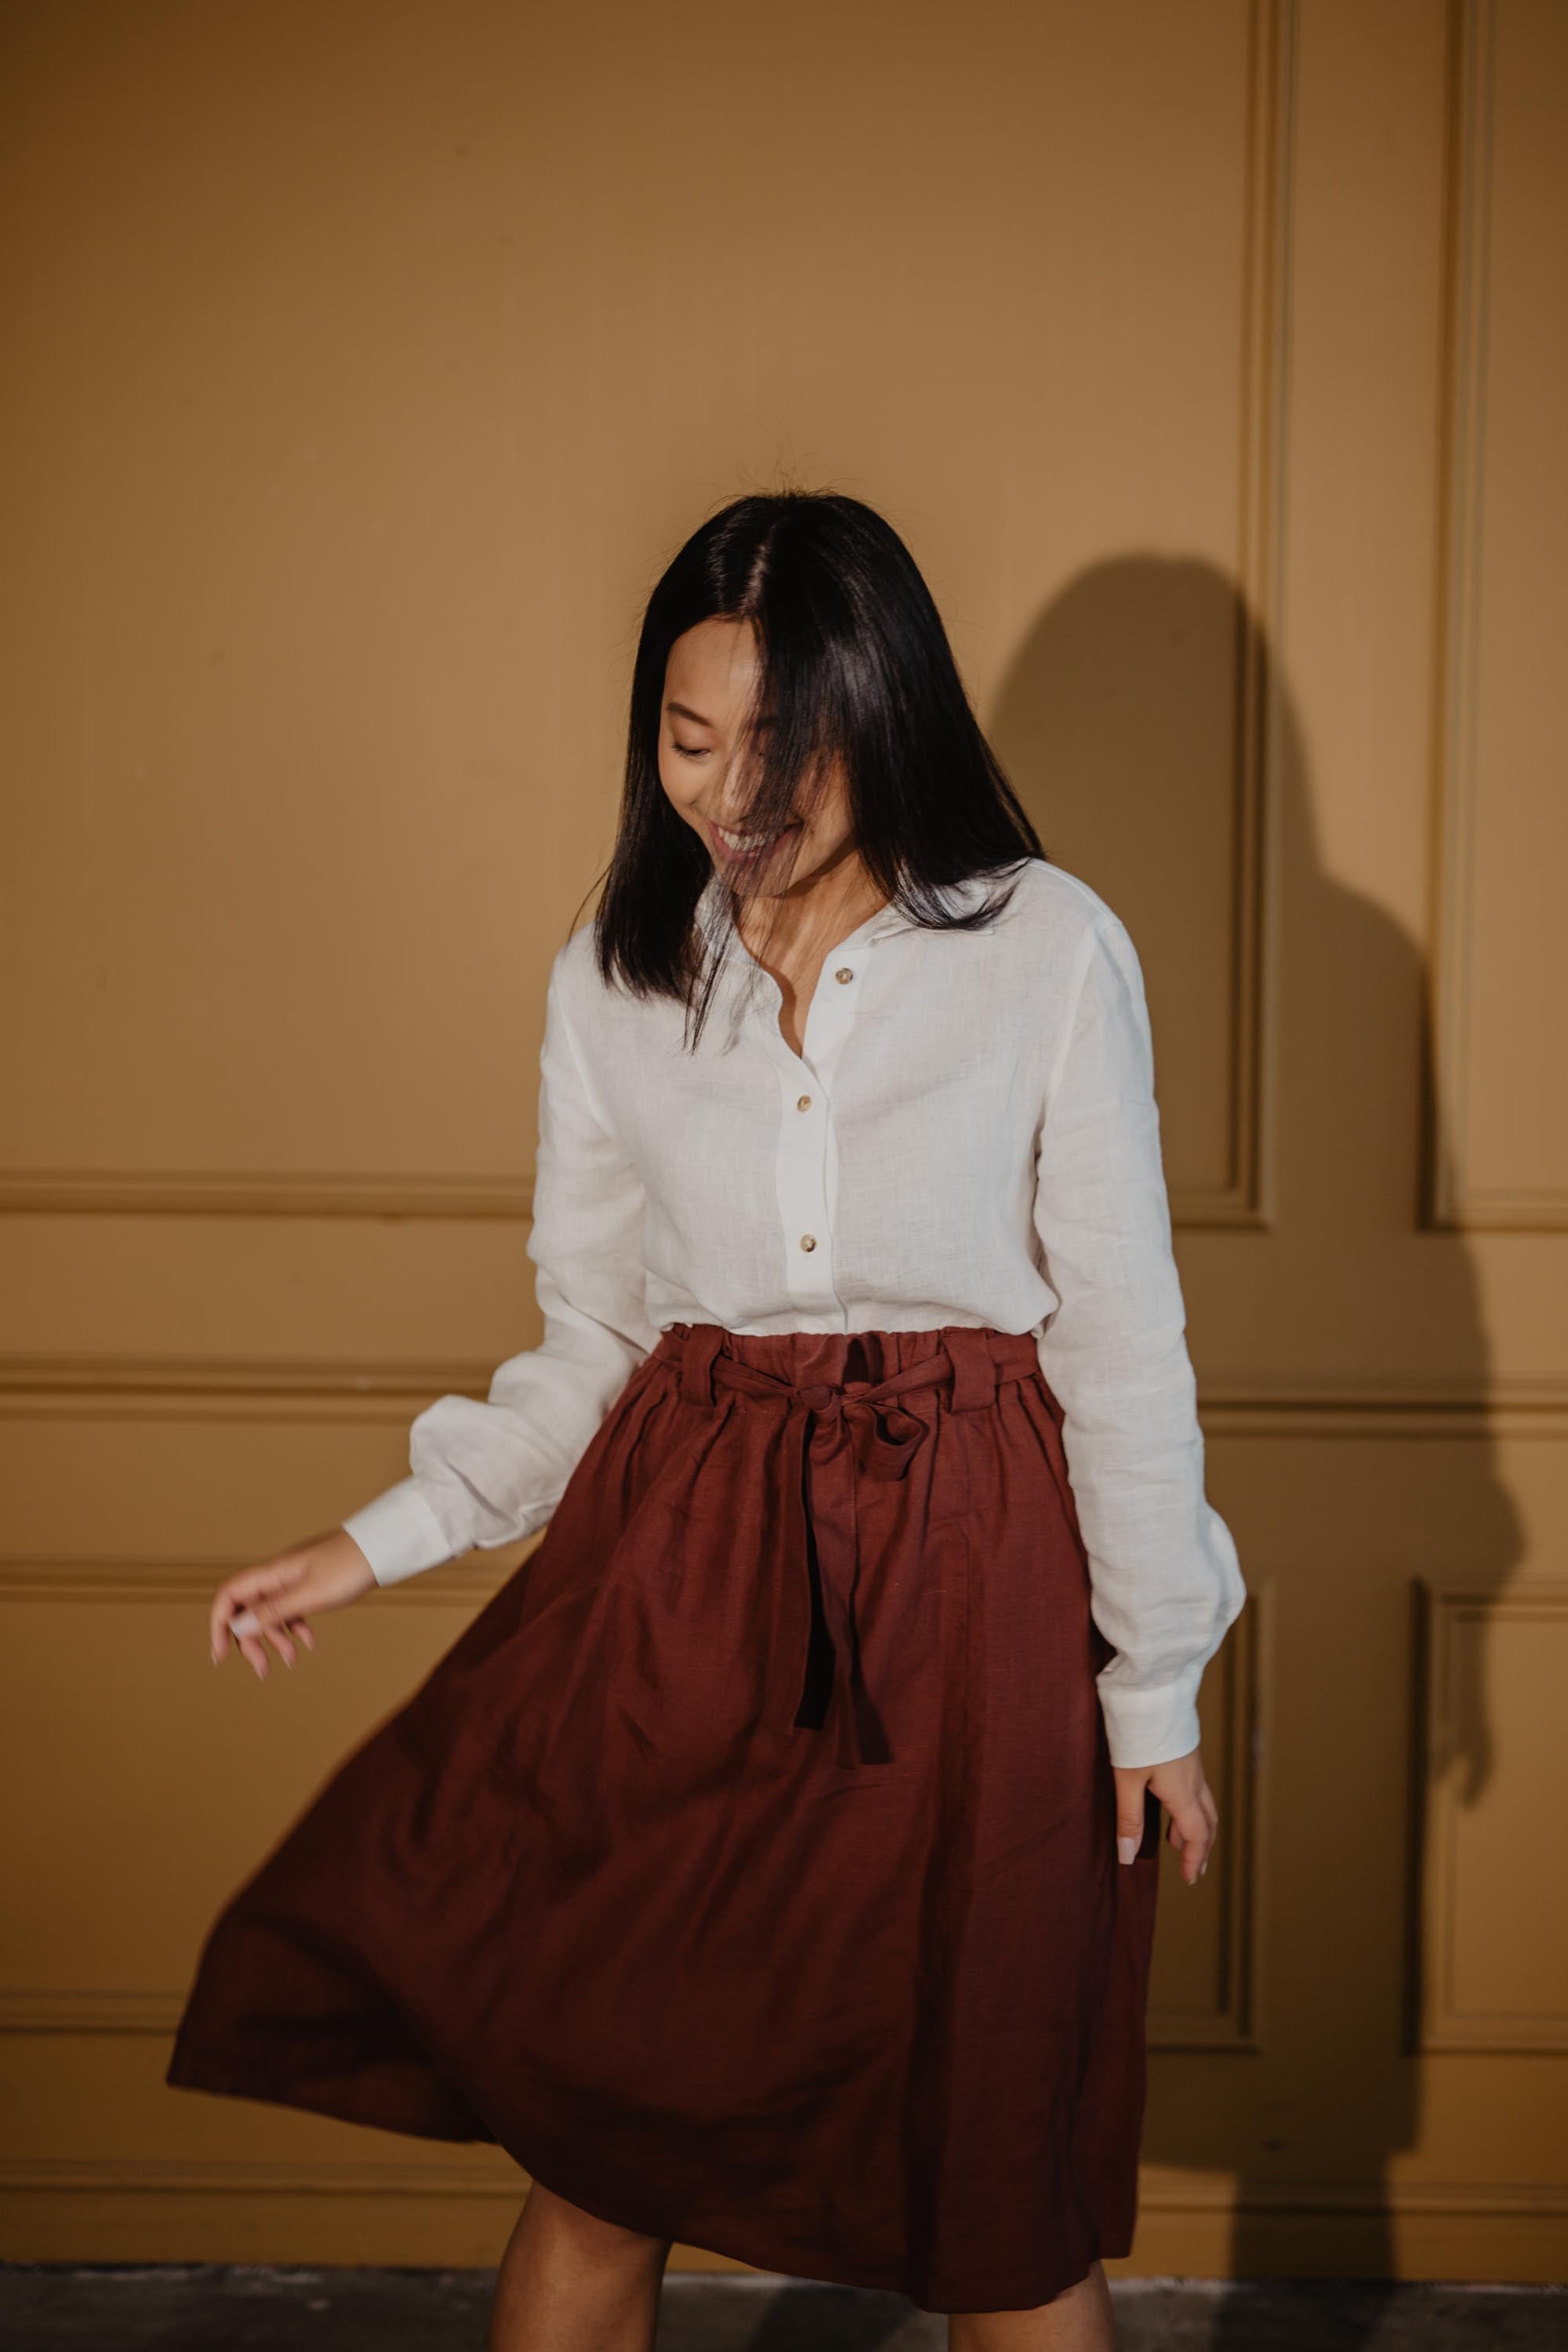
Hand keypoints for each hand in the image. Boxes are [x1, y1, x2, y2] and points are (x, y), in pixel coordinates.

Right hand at [208, 1527, 378, 1678]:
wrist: (383, 1547)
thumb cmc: (350, 1566)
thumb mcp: (311, 1593)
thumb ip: (273, 1611)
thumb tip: (237, 1627)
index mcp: (271, 1573)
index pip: (228, 1596)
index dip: (219, 1625)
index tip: (221, 1655)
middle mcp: (277, 1576)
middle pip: (247, 1611)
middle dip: (250, 1642)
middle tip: (263, 1670)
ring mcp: (294, 1580)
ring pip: (271, 1613)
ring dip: (276, 1639)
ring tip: (293, 1661)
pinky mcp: (311, 1586)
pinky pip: (292, 1610)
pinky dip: (297, 1628)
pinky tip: (310, 1643)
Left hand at [1114, 1745, 1217, 1886]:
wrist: (1154, 1689)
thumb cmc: (1138, 1733)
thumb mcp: (1127, 1778)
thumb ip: (1129, 1818)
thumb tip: (1129, 1856)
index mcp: (1183, 1793)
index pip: (1197, 1835)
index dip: (1195, 1860)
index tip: (1190, 1879)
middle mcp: (1194, 1781)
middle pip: (1207, 1823)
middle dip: (1203, 1848)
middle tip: (1195, 1869)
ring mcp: (1193, 1765)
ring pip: (1204, 1805)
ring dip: (1197, 1828)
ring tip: (1180, 1843)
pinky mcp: (1187, 1752)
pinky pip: (1197, 1790)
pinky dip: (1192, 1808)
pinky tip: (1174, 1805)